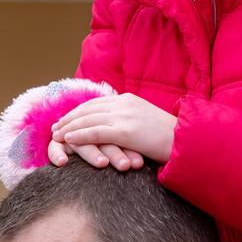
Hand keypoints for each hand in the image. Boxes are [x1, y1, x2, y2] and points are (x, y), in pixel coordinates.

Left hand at [49, 94, 174, 165]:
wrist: (187, 142)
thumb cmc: (169, 138)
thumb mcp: (147, 123)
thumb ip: (130, 121)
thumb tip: (119, 128)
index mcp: (129, 99)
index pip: (96, 103)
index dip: (78, 111)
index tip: (65, 119)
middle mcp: (124, 103)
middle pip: (88, 109)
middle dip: (69, 118)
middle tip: (54, 127)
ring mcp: (124, 116)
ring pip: (88, 119)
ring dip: (68, 127)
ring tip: (55, 135)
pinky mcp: (125, 131)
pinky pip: (95, 132)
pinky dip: (78, 136)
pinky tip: (67, 140)